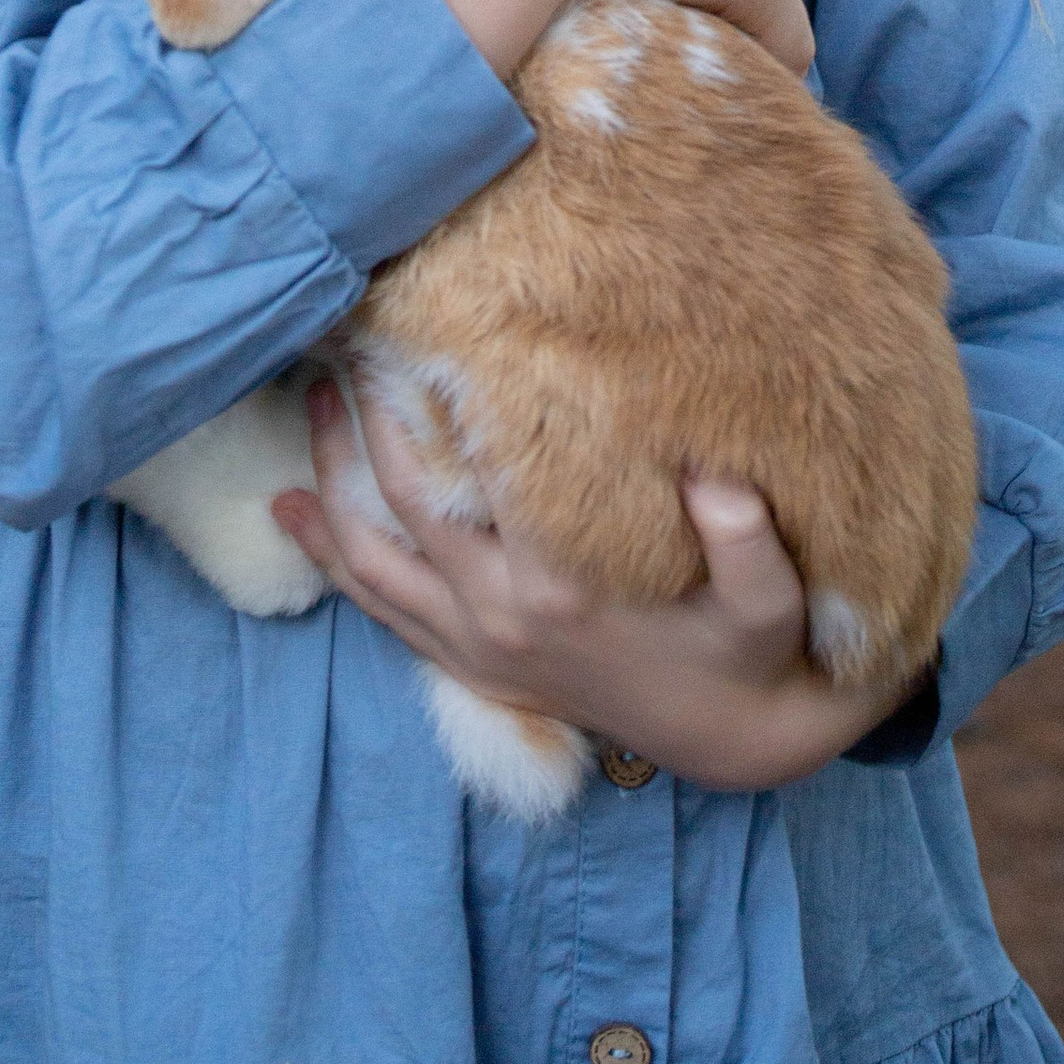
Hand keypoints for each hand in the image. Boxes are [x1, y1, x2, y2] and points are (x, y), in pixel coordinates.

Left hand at [272, 380, 902, 793]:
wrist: (731, 738)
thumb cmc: (749, 652)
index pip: (476, 474)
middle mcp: (501, 615)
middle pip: (403, 503)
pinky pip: (379, 607)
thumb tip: (715, 476)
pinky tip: (291, 513)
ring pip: (372, 558)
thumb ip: (746, 542)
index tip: (412, 325)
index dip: (439, 398)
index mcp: (561, 584)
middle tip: (346, 341)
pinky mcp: (470, 664)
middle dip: (367, 421)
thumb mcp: (771, 602)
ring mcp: (477, 645)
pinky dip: (331, 558)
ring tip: (310, 405)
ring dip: (331, 481)